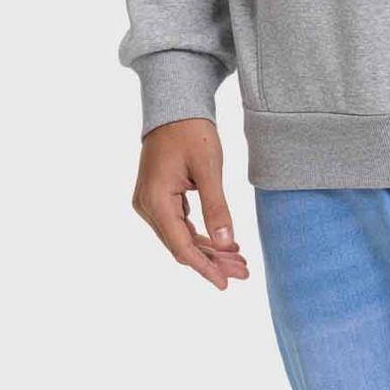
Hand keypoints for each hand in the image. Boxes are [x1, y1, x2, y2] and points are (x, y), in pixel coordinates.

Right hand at [131, 117, 250, 290]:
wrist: (175, 105)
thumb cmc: (192, 131)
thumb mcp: (209, 168)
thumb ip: (217, 207)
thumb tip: (227, 244)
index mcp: (155, 201)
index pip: (180, 246)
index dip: (204, 267)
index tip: (225, 283)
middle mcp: (146, 206)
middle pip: (180, 245)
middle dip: (212, 261)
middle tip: (243, 272)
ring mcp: (149, 202)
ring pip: (180, 236)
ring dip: (208, 250)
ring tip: (238, 261)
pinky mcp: (157, 197)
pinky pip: (179, 224)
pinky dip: (200, 234)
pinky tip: (223, 243)